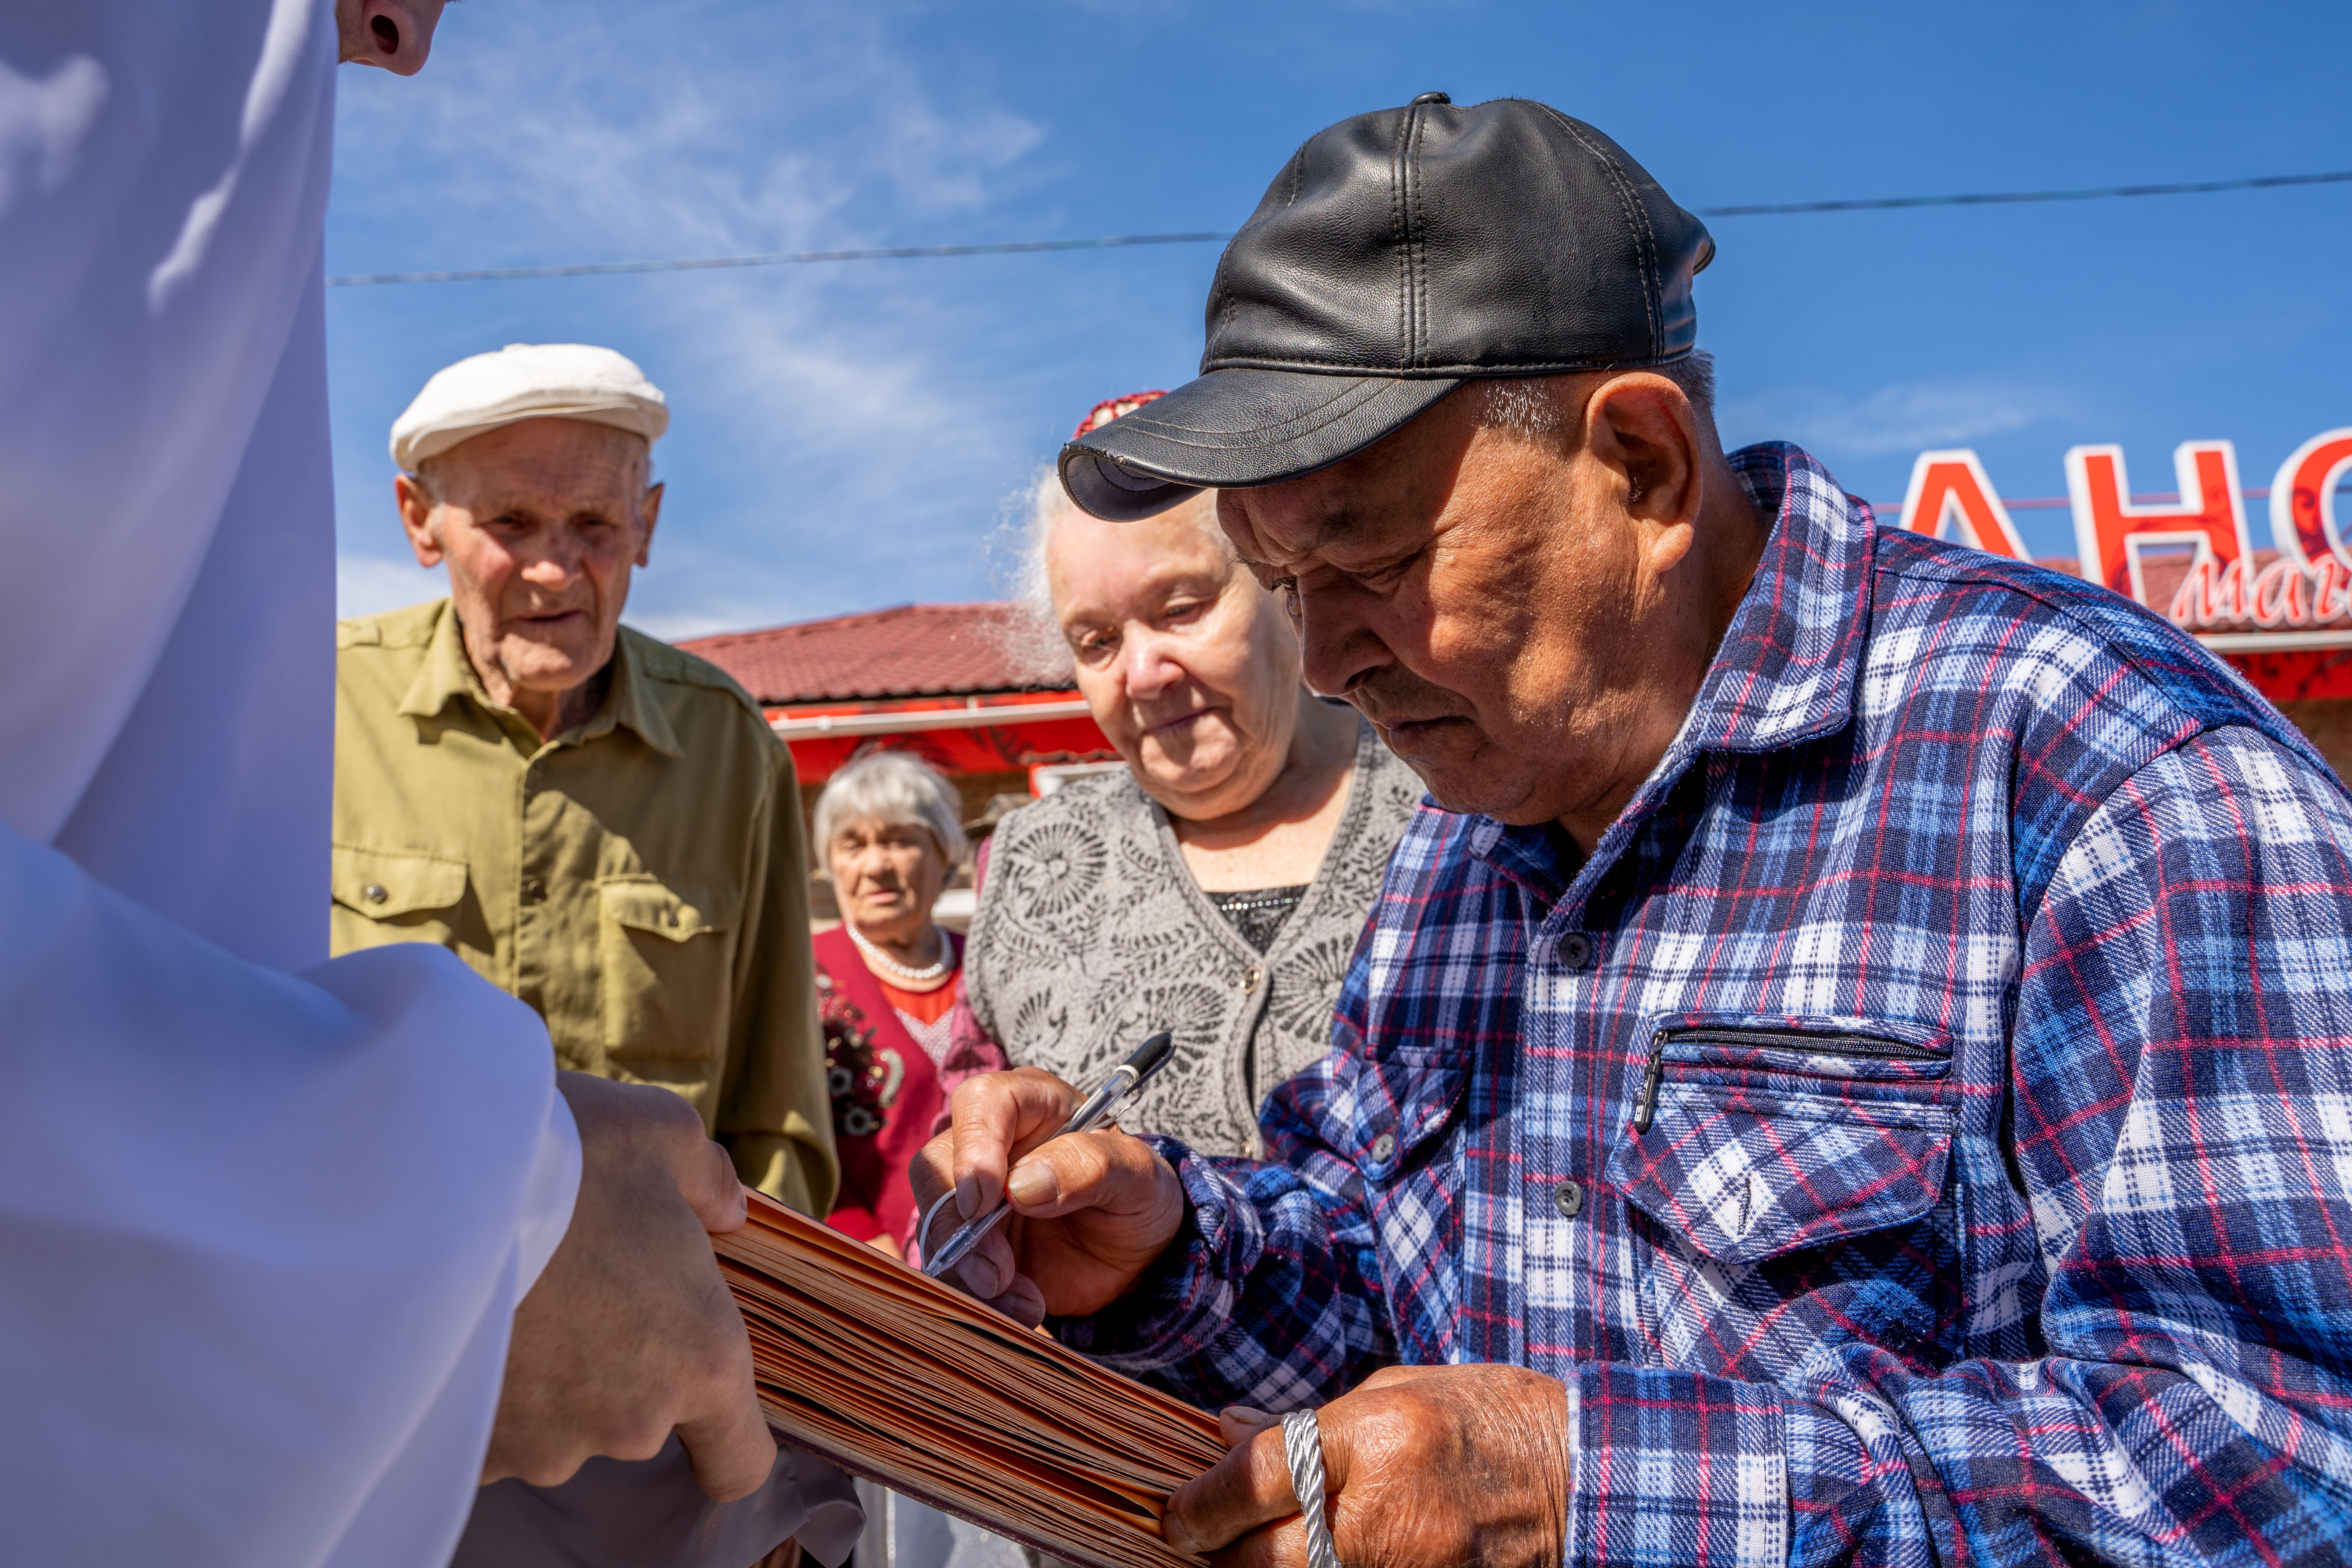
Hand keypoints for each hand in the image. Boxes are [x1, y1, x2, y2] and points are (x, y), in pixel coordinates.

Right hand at [482, 1072, 773, 1501]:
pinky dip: (482, 1388)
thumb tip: (725, 1212)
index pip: (739, 1460)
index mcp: (702, 1358)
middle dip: (613, 1366)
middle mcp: (631, 1422)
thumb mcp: (664, 1135)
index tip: (703, 1416)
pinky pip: (486, 1426)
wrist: (427, 1192)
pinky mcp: (468, 1451)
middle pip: (635, 1420)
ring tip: (512, 1295)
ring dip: (543, 1376)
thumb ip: (708, 1182)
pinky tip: (465, 1324)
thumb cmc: (566, 1160)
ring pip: (555, 1424)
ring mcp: (543, 1447)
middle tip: (573, 1286)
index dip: (726, 1445)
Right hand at [907, 1068, 1185, 1324]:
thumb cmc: (1139, 1193)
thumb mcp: (1138, 1175)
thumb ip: (1091, 1166)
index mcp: (1031, 1103)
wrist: (1137, 1253)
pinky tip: (1024, 1309)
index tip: (985, 1199)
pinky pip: (949, 1269)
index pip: (981, 1102)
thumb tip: (1020, 1185)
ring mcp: (972, 1196)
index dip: (974, 1147)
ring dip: (967, 1272)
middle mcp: (990, 1143)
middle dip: (958, 1227)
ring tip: (1025, 1301)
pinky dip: (976, 1298)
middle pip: (936, 1167)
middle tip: (998, 1273)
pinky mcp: (968, 1244)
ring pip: (934, 1224)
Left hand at [1167, 1366, 1569, 1567]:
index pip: (1256, 1477)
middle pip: (1257, 1557)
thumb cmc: (1490, 1421)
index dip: (1201, 1501)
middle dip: (1215, 1553)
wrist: (1583, 1478)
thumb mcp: (1398, 1390)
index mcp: (1376, 1438)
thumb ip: (1310, 1422)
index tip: (1176, 1512)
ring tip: (1248, 1550)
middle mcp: (1382, 1514)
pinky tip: (1300, 1560)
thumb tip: (1228, 1434)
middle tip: (1196, 1540)